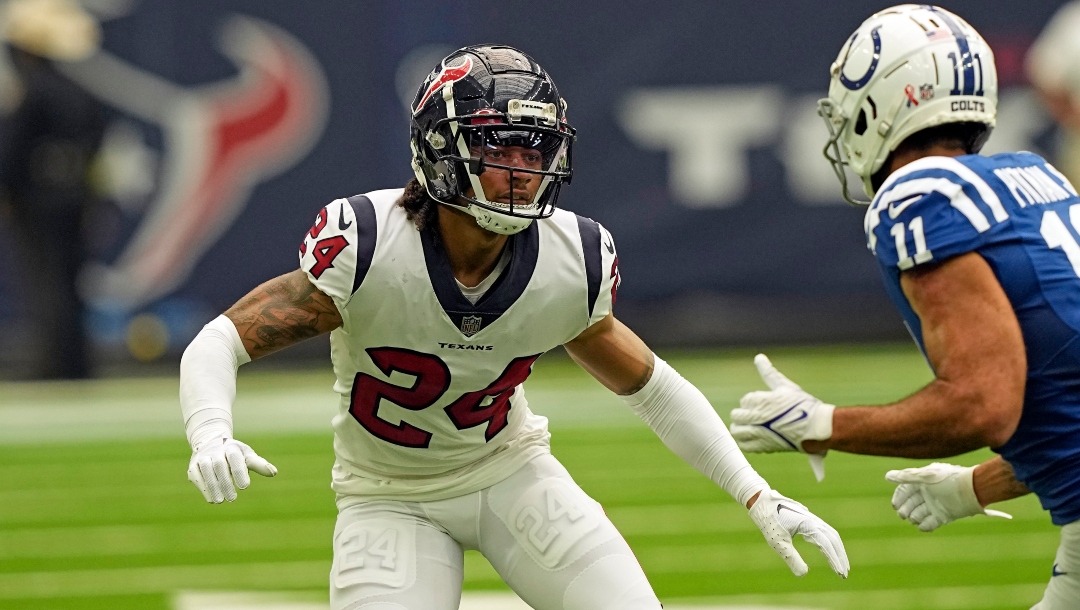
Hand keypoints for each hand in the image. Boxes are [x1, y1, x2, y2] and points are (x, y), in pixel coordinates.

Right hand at [187, 437, 277, 502]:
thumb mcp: (247, 456)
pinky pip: (197, 476)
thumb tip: (274, 473)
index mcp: (231, 447)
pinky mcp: (193, 466)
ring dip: (213, 486)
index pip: (235, 458)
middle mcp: (215, 451)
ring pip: (206, 470)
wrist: (210, 442)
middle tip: (233, 499)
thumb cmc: (234, 453)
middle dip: (225, 482)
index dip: (239, 472)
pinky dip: (203, 487)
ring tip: (220, 501)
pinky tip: (211, 498)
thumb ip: (259, 464)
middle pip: (219, 465)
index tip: (245, 487)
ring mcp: (203, 457)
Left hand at [730, 354, 833, 479]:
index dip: (752, 401)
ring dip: (740, 427)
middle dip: (743, 414)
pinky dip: (745, 441)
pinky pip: (744, 446)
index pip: (745, 400)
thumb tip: (758, 357)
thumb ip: (769, 372)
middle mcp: (757, 417)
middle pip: (736, 415)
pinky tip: (752, 437)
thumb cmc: (803, 404)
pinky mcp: (764, 446)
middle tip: (754, 415)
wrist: (817, 427)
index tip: (763, 403)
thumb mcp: (785, 385)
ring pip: (736, 431)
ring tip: (750, 426)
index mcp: (762, 400)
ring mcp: (759, 433)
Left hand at [748, 489, 849, 577]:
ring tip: (841, 566)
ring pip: (831, 535)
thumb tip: (804, 575)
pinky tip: (830, 552)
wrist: (762, 501)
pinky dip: (831, 543)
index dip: (834, 560)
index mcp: (808, 524)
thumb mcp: (778, 542)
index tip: (840, 574)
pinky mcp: (809, 519)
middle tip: (844, 574)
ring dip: (838, 550)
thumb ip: (791, 558)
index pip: (827, 544)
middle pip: (834, 539)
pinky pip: (825, 532)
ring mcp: (813, 518)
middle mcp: (814, 520)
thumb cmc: (769, 521)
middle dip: (840, 557)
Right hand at [885, 463, 1012, 531]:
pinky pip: (931, 523)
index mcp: (922, 482)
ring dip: (915, 517)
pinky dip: (926, 525)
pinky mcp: (944, 516)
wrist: (972, 490)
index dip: (899, 497)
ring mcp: (936, 505)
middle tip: (903, 514)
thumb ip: (906, 477)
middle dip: (905, 509)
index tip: (895, 505)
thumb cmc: (947, 479)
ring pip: (919, 513)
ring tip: (914, 518)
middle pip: (911, 503)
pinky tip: (922, 526)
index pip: (905, 490)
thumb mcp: (924, 477)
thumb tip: (887, 476)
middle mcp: (928, 493)